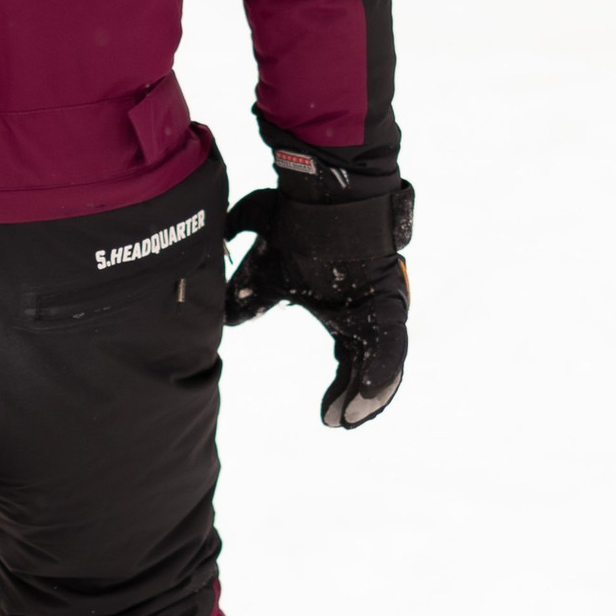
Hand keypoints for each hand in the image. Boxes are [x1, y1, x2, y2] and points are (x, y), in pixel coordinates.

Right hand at [225, 165, 413, 429]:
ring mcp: (382, 305)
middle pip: (368, 366)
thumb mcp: (265, 272)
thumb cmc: (296, 221)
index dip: (340, 390)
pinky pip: (391, 346)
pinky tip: (367, 396)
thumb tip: (224, 317)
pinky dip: (381, 375)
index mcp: (346, 309)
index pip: (349, 361)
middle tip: (340, 424)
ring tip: (353, 419)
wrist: (321, 191)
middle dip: (355, 400)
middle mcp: (367, 311)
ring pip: (385, 362)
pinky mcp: (390, 300)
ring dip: (370, 394)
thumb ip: (247, 297)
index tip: (327, 417)